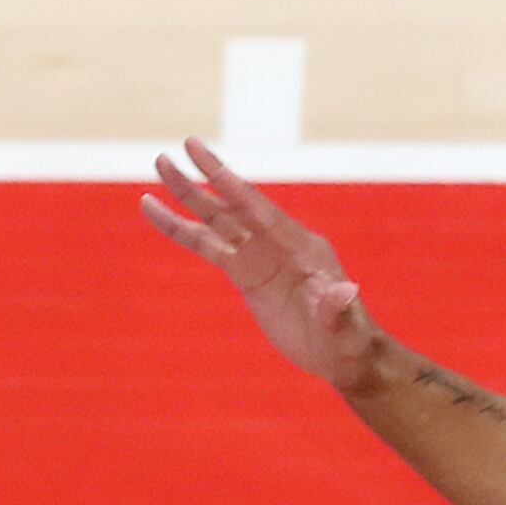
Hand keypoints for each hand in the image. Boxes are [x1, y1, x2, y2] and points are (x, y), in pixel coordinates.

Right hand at [140, 140, 385, 394]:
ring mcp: (259, 256)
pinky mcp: (245, 274)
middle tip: (165, 156)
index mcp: (298, 244)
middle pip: (230, 206)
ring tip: (159, 166)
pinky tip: (157, 212)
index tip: (197, 152)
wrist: (341, 353)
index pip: (255, 206)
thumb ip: (338, 308)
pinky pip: (208, 248)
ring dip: (187, 197)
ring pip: (216, 221)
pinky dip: (183, 231)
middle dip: (199, 181)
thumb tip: (345, 292)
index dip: (225, 180)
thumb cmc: (348, 338)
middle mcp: (276, 242)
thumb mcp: (345, 326)